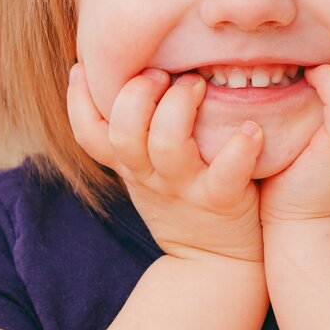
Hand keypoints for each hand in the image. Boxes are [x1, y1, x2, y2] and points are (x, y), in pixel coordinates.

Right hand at [67, 63, 265, 261]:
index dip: (78, 100)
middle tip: (161, 74)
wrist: (214, 263)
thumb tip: (124, 75)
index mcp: (129, 165)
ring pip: (167, 145)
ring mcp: (183, 188)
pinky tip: (251, 129)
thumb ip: (134, 132)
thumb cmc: (182, 201)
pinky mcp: (220, 201)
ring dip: (180, 107)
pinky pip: (226, 174)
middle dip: (137, 93)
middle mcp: (149, 175)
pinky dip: (240, 148)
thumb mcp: (145, 172)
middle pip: (123, 132)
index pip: (88, 133)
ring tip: (198, 84)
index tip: (83, 66)